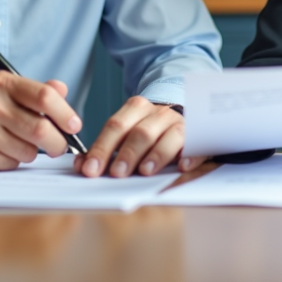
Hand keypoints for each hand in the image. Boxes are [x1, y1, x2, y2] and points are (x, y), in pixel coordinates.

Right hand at [0, 73, 81, 171]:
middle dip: (57, 143)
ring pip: (28, 152)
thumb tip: (63, 91)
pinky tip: (0, 150)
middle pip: (41, 130)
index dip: (65, 113)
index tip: (74, 125)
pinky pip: (11, 164)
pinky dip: (13, 161)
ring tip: (18, 143)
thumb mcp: (3, 87)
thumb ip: (35, 90)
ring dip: (32, 152)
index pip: (44, 97)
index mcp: (2, 83)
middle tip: (59, 146)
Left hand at [76, 97, 204, 177]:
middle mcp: (158, 113)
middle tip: (116, 173)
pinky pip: (196, 145)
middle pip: (141, 133)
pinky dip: (190, 156)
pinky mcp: (199, 136)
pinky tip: (182, 166)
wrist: (187, 112)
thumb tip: (81, 166)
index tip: (90, 169)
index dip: (101, 148)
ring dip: (156, 155)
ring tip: (144, 171)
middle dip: (127, 154)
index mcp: (136, 108)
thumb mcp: (126, 132)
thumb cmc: (149, 129)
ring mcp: (180, 123)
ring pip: (169, 137)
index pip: (115, 126)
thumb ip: (104, 148)